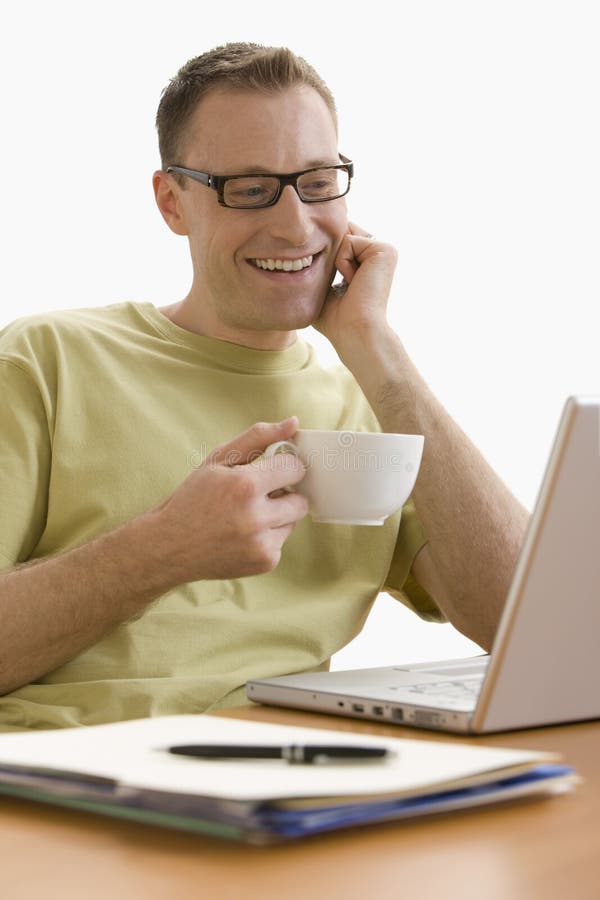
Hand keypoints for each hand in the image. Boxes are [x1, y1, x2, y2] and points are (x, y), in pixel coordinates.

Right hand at [151, 419, 308, 581]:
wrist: (169, 547)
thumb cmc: (193, 497)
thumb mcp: (218, 460)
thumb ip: (258, 437)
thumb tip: (294, 423)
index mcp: (245, 485)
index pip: (295, 467)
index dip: (282, 466)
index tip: (269, 469)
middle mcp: (256, 517)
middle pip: (300, 499)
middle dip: (283, 494)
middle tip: (256, 495)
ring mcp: (262, 544)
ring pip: (293, 520)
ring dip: (276, 515)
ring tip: (245, 516)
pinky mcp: (265, 562)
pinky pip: (282, 541)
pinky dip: (267, 536)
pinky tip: (241, 535)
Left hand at [314, 222, 397, 350]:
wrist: (354, 331)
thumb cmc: (336, 320)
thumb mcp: (322, 288)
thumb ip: (319, 266)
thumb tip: (301, 253)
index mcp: (368, 262)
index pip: (338, 243)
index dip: (327, 260)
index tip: (337, 287)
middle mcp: (379, 254)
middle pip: (340, 235)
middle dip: (332, 259)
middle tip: (346, 288)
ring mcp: (385, 250)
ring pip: (343, 238)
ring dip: (338, 264)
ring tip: (352, 286)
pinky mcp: (386, 249)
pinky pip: (348, 242)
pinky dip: (343, 263)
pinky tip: (355, 282)